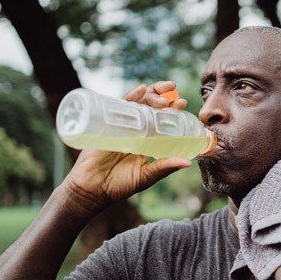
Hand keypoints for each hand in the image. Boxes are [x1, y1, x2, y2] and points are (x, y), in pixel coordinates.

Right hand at [61, 82, 191, 214]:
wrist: (92, 189)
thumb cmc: (119, 185)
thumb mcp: (146, 175)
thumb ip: (165, 167)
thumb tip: (188, 162)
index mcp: (147, 140)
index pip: (161, 119)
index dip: (172, 110)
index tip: (182, 103)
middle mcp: (135, 129)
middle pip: (150, 106)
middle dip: (164, 97)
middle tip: (176, 99)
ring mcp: (121, 125)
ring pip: (137, 103)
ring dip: (152, 95)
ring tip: (164, 95)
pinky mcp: (107, 123)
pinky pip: (119, 106)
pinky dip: (130, 96)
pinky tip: (140, 90)